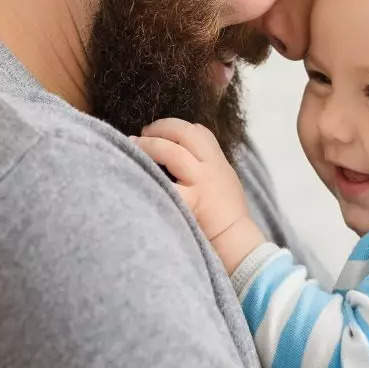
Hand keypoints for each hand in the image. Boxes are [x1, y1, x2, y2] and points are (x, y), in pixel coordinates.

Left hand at [133, 119, 265, 270]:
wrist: (235, 241)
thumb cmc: (226, 216)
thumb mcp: (224, 181)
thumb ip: (207, 166)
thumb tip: (181, 153)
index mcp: (218, 162)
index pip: (199, 131)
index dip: (176, 126)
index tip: (159, 130)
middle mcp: (211, 168)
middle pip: (185, 133)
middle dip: (160, 128)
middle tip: (142, 133)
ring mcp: (201, 184)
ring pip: (172, 152)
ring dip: (149, 146)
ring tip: (132, 145)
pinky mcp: (191, 202)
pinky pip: (165, 184)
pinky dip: (148, 175)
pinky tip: (135, 173)